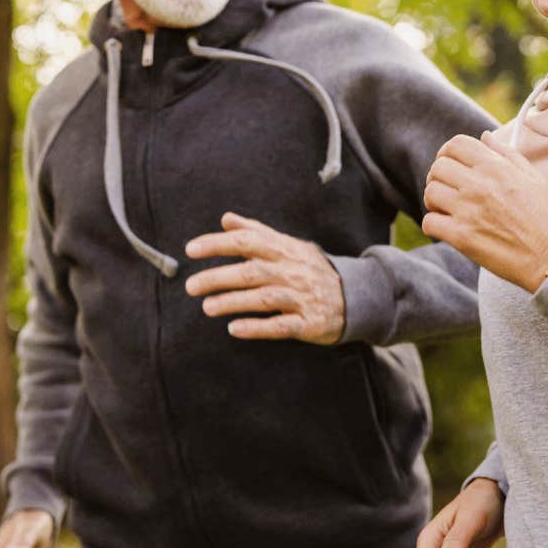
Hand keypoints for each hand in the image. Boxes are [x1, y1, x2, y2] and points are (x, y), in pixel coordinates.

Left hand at [184, 212, 344, 344]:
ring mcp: (301, 298)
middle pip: (251, 272)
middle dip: (218, 277)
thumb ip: (257, 232)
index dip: (218, 244)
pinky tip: (234, 329)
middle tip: (190, 286)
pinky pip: (280, 326)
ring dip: (233, 302)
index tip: (191, 250)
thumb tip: (226, 219)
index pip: (247, 241)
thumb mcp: (289, 245)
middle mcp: (292, 272)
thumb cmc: (311, 269)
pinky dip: (257, 328)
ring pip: (263, 299)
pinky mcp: (309, 323)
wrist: (356, 296)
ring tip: (207, 307)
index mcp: (284, 250)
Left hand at [420, 131, 547, 292]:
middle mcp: (478, 185)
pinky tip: (447, 228)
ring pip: (430, 192)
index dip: (447, 153)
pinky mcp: (461, 237)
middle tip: (448, 190)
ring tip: (446, 209)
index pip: (455, 145)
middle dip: (439, 176)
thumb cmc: (546, 217)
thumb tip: (484, 137)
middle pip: (438, 167)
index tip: (451, 165)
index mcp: (495, 167)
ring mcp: (468, 211)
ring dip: (434, 200)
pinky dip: (434, 225)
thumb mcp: (532, 177)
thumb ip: (506, 154)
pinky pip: (429, 222)